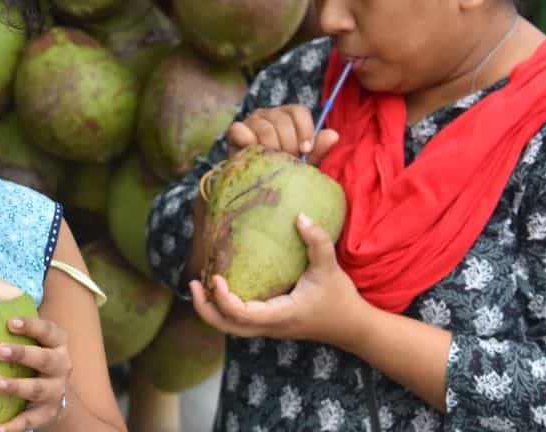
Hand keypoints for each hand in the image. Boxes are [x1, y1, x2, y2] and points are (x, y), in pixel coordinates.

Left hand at [0, 316, 70, 431]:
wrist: (59, 397)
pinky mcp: (46, 414)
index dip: (31, 326)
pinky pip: (29, 421)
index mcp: (57, 344)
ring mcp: (56, 391)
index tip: (10, 323)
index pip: (48, 331)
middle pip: (44, 359)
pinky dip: (13, 426)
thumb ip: (18, 332)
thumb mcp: (37, 344)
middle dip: (21, 354)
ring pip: (37, 389)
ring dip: (16, 386)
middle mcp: (61, 366)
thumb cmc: (37, 362)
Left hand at [188, 214, 369, 349]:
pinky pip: (240, 321)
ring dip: (212, 309)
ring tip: (199, 285)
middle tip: (192, 284)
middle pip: (227, 327)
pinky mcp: (270, 324)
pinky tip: (221, 286)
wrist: (353, 327)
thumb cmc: (339, 298)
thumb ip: (317, 242)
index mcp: (281, 315)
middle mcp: (270, 326)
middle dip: (205, 308)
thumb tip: (300, 216)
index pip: (242, 315)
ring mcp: (269, 328)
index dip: (223, 298)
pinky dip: (225, 308)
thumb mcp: (329, 268)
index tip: (214, 275)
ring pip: (231, 327)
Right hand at [226, 105, 337, 163]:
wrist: (253, 182)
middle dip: (289, 144)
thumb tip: (334, 134)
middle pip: (282, 119)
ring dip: (272, 148)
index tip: (306, 150)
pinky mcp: (235, 130)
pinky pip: (243, 131)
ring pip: (266, 128)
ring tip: (273, 161)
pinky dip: (251, 145)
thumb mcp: (302, 162)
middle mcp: (268, 114)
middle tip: (287, 160)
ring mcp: (251, 121)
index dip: (305, 130)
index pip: (298, 111)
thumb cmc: (280, 169)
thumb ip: (317, 150)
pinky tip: (256, 156)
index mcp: (286, 116)